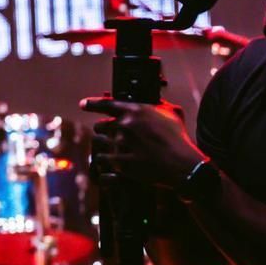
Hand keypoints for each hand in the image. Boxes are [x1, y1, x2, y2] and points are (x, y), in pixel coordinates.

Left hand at [80, 97, 204, 188]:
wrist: (183, 165)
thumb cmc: (179, 139)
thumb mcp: (172, 115)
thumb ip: (158, 105)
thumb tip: (154, 99)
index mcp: (136, 111)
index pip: (107, 104)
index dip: (92, 104)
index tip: (83, 104)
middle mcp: (125, 125)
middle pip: (101, 125)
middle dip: (102, 130)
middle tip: (107, 135)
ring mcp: (121, 143)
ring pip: (99, 142)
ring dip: (103, 146)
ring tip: (108, 150)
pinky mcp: (120, 162)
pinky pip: (102, 159)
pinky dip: (104, 161)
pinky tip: (107, 164)